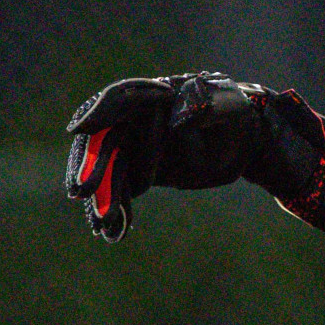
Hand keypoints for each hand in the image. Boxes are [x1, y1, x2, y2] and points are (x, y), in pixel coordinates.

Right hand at [64, 72, 324, 241]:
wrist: (246, 137)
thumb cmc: (237, 111)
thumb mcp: (231, 105)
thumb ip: (206, 105)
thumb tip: (176, 119)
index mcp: (154, 92)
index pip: (120, 99)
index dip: (99, 112)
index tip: (78, 128)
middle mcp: (136, 117)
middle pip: (105, 139)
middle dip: (93, 164)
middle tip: (82, 191)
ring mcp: (135, 144)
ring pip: (110, 169)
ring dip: (103, 196)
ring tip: (103, 225)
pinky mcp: (140, 168)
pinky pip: (123, 188)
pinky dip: (117, 208)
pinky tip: (113, 232)